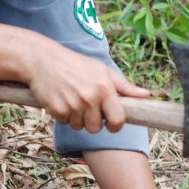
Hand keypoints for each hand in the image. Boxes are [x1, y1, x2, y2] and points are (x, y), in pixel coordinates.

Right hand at [26, 43, 149, 132]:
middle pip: (96, 128)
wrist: (43, 60)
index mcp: (104, 88)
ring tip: (72, 101)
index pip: (118, 120)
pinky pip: (65, 122)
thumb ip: (124, 86)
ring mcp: (73, 105)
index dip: (115, 126)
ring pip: (79, 127)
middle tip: (86, 108)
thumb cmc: (75, 64)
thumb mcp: (101, 70)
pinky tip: (61, 100)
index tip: (111, 123)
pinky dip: (63, 115)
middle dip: (92, 122)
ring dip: (76, 119)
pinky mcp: (57, 109)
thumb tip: (146, 95)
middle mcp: (90, 98)